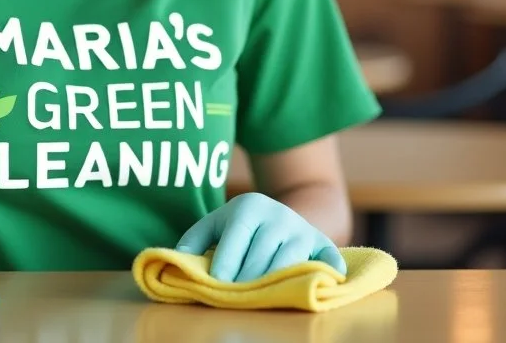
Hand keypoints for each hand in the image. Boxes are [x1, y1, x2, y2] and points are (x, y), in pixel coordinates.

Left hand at [174, 192, 346, 282]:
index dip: (226, 264)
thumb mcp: (215, 224)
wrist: (281, 216)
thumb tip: (176, 260)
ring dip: (275, 284)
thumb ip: (193, 240)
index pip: (237, 238)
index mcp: (250, 205)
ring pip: (290, 262)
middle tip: (235, 298)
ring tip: (260, 298)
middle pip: (262, 256)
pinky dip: (326, 274)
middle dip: (247, 280)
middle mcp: (280, 214)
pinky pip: (328, 261)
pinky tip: (316, 287)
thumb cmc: (240, 228)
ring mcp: (304, 230)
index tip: (217, 284)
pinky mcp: (323, 245)